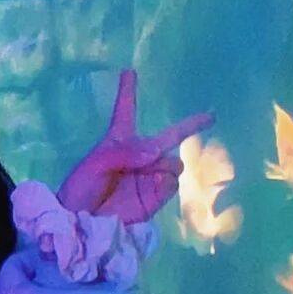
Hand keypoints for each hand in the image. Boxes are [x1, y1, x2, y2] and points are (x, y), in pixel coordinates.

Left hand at [57, 69, 214, 223]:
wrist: (81, 222)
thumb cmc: (82, 188)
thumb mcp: (96, 163)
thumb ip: (126, 153)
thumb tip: (157, 152)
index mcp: (118, 140)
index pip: (125, 110)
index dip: (127, 90)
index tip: (129, 71)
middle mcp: (139, 155)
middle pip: (170, 135)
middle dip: (192, 125)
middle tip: (211, 115)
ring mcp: (151, 174)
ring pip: (173, 162)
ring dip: (164, 164)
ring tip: (144, 173)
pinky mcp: (157, 194)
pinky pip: (172, 181)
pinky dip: (165, 181)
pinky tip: (151, 186)